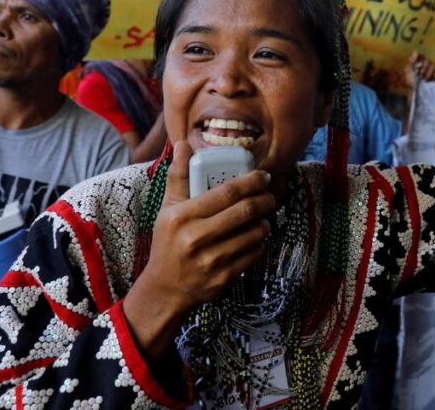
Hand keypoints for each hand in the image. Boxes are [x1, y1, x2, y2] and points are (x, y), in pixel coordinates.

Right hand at [123, 141, 274, 357]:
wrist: (164, 290)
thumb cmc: (167, 243)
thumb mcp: (167, 209)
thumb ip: (178, 176)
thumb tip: (184, 144)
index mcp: (182, 217)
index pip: (226, 193)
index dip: (251, 182)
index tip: (264, 176)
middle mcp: (196, 238)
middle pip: (246, 211)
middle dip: (266, 199)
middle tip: (270, 195)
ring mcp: (212, 260)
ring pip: (255, 232)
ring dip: (264, 222)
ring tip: (261, 217)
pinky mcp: (225, 277)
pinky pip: (256, 253)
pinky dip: (259, 243)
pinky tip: (253, 238)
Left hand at [404, 52, 434, 89]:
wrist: (417, 92)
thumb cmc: (411, 82)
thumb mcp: (408, 72)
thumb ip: (411, 62)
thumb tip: (416, 51)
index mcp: (419, 62)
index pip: (422, 56)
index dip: (420, 62)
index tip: (417, 69)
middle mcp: (427, 64)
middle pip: (428, 61)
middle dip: (424, 69)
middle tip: (421, 76)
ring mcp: (433, 69)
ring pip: (434, 65)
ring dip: (429, 73)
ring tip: (426, 80)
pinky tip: (433, 79)